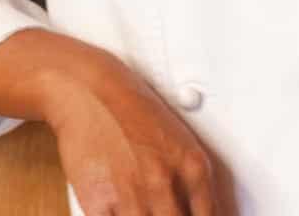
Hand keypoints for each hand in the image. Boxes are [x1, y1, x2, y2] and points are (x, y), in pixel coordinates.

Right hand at [46, 54, 232, 215]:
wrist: (92, 94)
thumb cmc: (136, 113)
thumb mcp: (181, 143)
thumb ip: (193, 184)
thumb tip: (205, 213)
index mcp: (193, 167)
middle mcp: (165, 182)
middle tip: (167, 212)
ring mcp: (132, 194)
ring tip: (145, 210)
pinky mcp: (98, 202)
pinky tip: (123, 210)